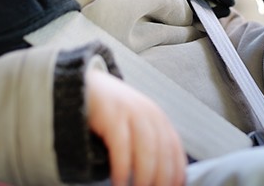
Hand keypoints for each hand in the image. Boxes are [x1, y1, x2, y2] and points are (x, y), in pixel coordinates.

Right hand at [85, 69, 185, 185]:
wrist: (86, 87)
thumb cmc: (111, 115)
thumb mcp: (135, 126)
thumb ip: (149, 146)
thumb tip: (159, 178)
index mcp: (159, 119)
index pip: (175, 150)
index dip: (177, 173)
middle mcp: (150, 115)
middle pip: (164, 153)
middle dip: (162, 180)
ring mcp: (131, 113)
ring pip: (147, 151)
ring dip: (145, 178)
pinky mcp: (112, 115)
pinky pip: (121, 146)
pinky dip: (122, 168)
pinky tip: (118, 183)